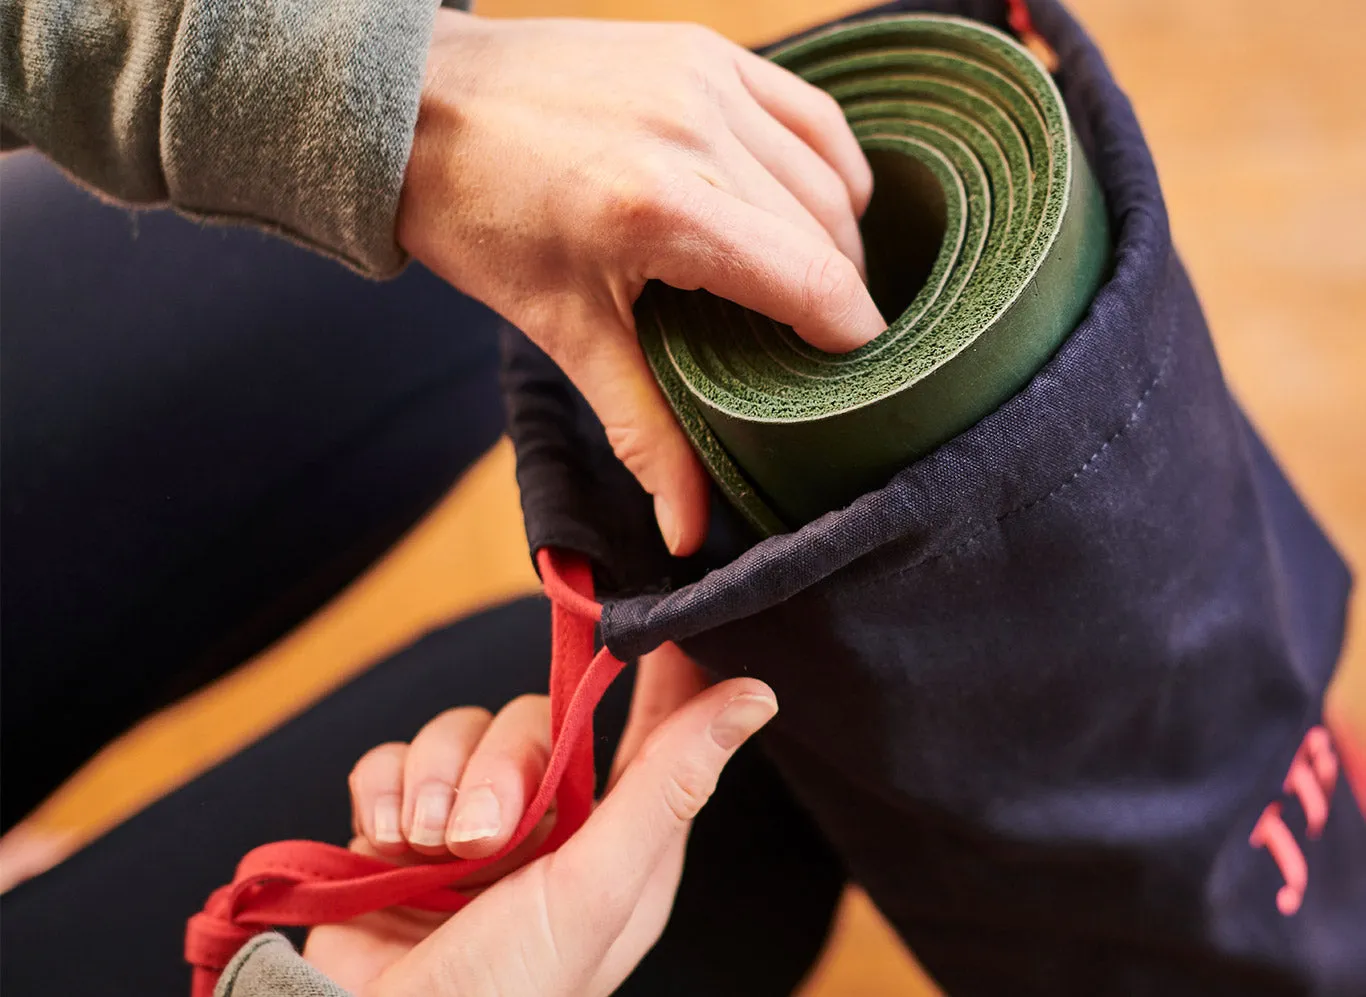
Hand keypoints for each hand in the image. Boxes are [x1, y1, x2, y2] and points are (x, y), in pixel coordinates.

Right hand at [304, 644, 777, 996]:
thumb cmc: (506, 992)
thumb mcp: (597, 888)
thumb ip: (668, 784)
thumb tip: (756, 696)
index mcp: (617, 835)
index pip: (652, 725)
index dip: (655, 665)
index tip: (652, 607)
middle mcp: (550, 821)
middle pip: (532, 718)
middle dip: (496, 769)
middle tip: (476, 840)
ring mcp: (471, 821)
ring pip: (457, 730)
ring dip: (431, 789)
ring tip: (423, 854)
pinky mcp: (402, 823)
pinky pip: (393, 758)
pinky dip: (384, 796)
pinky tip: (384, 847)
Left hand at [398, 13, 883, 554]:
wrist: (421, 105)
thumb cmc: (481, 219)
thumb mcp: (562, 332)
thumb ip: (644, 430)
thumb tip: (689, 530)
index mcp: (661, 208)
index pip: (812, 279)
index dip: (854, 338)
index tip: (860, 378)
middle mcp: (697, 130)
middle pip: (828, 232)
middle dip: (841, 299)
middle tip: (818, 349)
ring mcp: (707, 77)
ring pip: (829, 172)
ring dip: (838, 238)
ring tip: (810, 289)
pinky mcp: (707, 48)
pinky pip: (810, 112)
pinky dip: (827, 168)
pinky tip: (811, 210)